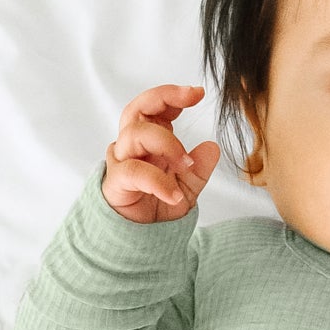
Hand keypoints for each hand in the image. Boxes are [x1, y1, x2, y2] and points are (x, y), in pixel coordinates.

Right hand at [102, 82, 221, 223]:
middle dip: (163, 98)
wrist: (142, 237)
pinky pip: (134, 171)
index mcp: (148, 139)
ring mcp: (121, 161)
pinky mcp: (116, 181)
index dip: (172, 95)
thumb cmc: (158, 204)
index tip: (197, 93)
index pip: (154, 106)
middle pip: (138, 108)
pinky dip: (157, 181)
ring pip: (135, 134)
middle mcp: (132, 145)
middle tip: (190, 99)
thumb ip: (198, 168)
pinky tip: (174, 195)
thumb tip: (213, 147)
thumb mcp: (187, 186)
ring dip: (167, 144)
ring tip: (187, 166)